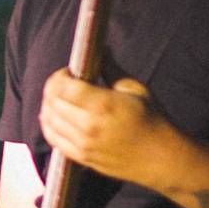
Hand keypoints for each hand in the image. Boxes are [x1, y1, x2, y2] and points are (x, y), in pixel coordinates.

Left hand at [39, 68, 173, 189]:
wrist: (160, 158)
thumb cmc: (151, 120)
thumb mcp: (135, 88)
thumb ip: (110, 69)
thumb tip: (98, 50)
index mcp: (102, 104)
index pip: (62, 87)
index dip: (59, 76)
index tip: (68, 72)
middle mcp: (89, 125)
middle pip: (52, 102)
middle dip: (52, 88)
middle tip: (62, 83)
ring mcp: (83, 144)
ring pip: (49, 120)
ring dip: (48, 105)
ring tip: (57, 98)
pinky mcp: (81, 157)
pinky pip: (53, 139)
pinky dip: (48, 125)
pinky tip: (53, 117)